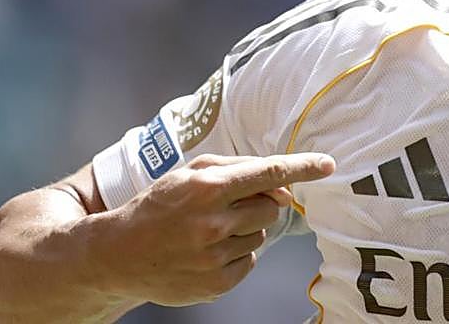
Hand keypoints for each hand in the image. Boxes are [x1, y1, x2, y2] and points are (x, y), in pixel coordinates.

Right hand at [89, 153, 334, 306]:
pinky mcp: (216, 283)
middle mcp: (213, 222)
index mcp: (208, 186)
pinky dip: (237, 254)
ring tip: (209, 230)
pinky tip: (208, 251)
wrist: (119, 254)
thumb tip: (282, 183)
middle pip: (271, 207)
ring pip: (261, 234)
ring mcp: (215, 256)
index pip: (269, 173)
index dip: (303, 167)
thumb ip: (239, 168)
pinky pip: (250, 260)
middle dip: (258, 203)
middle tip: (226, 207)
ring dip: (245, 229)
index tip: (329, 165)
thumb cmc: (160, 205)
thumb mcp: (191, 173)